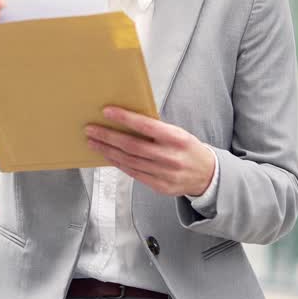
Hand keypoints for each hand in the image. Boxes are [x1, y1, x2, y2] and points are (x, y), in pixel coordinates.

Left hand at [85, 106, 215, 196]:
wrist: (207, 175)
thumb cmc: (187, 149)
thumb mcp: (178, 133)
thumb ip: (156, 129)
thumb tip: (127, 120)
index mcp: (176, 138)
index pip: (146, 126)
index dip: (125, 118)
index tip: (107, 112)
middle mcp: (170, 156)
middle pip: (132, 146)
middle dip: (108, 137)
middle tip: (91, 130)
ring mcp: (164, 174)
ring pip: (129, 161)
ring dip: (108, 151)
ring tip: (94, 142)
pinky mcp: (159, 186)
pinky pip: (134, 173)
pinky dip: (119, 164)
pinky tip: (108, 156)